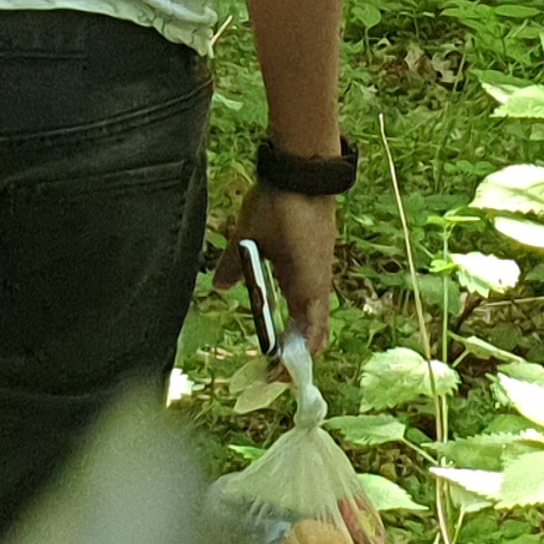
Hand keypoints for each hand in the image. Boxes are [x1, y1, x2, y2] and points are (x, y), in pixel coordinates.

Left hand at [232, 181, 338, 352]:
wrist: (304, 168)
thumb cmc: (278, 205)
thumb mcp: (247, 236)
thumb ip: (234, 265)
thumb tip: (221, 289)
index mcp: (307, 284)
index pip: (308, 334)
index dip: (295, 359)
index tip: (276, 376)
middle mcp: (319, 279)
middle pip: (314, 326)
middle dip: (298, 350)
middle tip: (276, 368)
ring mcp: (322, 264)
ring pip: (314, 307)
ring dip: (300, 327)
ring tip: (281, 343)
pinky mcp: (319, 251)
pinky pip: (312, 288)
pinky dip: (301, 305)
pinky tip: (286, 303)